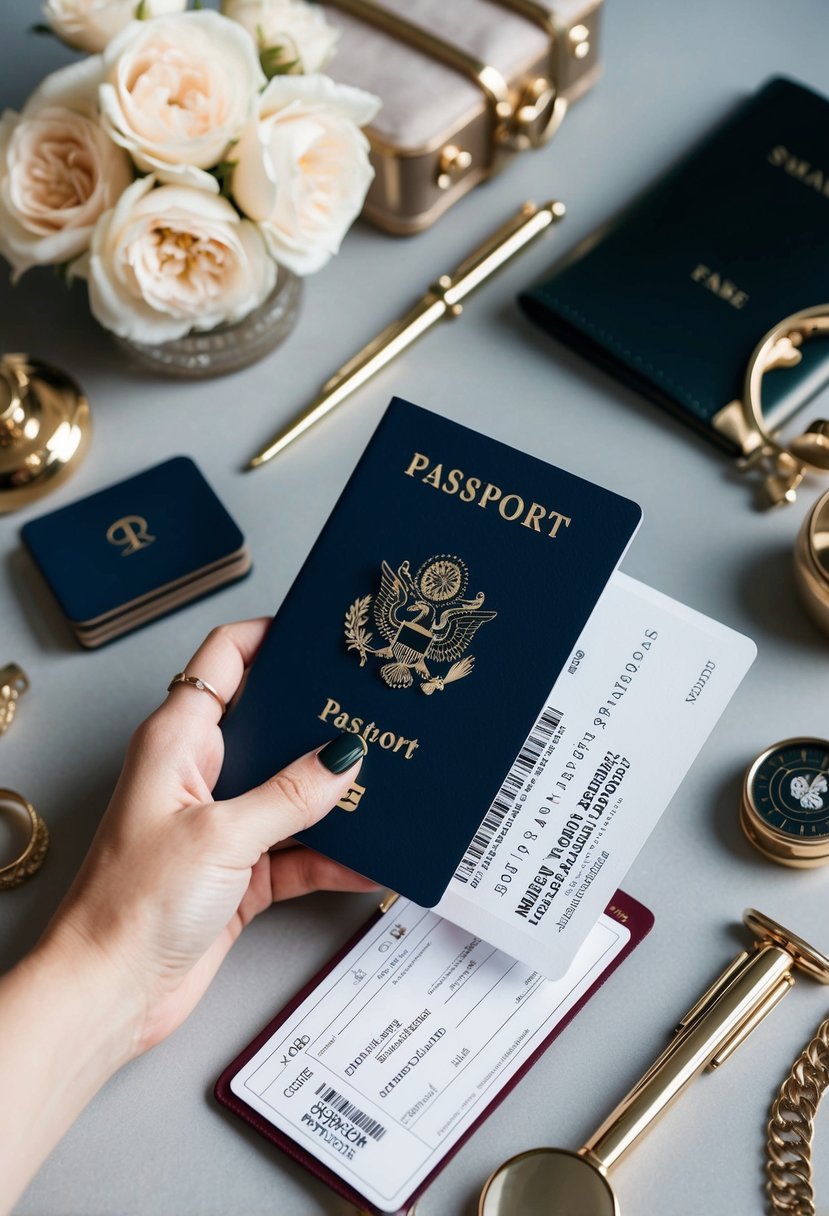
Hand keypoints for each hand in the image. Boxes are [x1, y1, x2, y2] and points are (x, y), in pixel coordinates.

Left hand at [43, 618, 375, 1059]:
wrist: (110, 994)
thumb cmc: (130, 906)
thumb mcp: (221, 836)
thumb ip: (288, 795)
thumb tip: (340, 758)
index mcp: (178, 740)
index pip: (225, 660)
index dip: (271, 636)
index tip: (321, 632)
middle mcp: (201, 774)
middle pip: (271, 725)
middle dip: (321, 719)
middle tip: (372, 708)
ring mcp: (223, 824)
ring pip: (292, 791)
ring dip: (336, 794)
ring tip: (388, 783)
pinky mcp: (240, 873)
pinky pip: (300, 853)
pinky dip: (335, 857)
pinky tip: (370, 859)